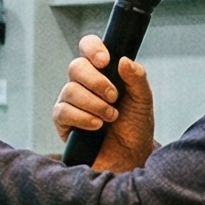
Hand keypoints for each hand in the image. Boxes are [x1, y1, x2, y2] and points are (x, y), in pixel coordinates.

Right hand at [52, 37, 157, 171]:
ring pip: (70, 90)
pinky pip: (62, 111)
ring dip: (94, 104)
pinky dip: (82, 118)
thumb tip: (123, 60)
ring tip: (110, 117)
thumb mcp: (143, 100)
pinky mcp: (62, 122)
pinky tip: (96, 126)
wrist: (130, 157)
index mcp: (102, 72)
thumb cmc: (135, 127)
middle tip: (114, 96)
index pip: (88, 47)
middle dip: (96, 81)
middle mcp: (83, 84)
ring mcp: (70, 102)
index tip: (105, 61)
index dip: (92, 48)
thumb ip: (137, 79)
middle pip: (76, 67)